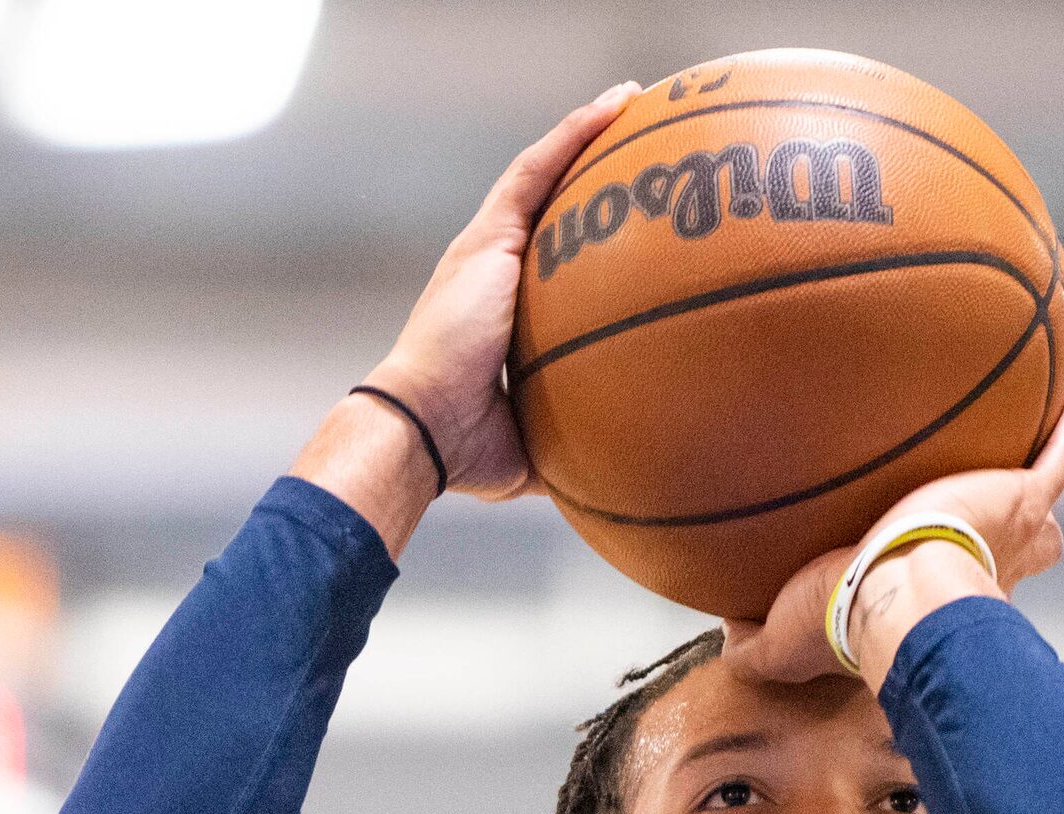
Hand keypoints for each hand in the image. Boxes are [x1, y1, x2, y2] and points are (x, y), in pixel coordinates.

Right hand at [364, 81, 639, 497]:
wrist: (423, 429)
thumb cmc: (468, 450)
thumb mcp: (537, 444)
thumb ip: (574, 439)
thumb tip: (620, 465)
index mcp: (498, 312)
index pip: (546, 257)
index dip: (581, 230)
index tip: (626, 216)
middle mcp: (488, 269)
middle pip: (546, 203)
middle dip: (588, 170)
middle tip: (641, 148)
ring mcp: (485, 249)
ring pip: (543, 173)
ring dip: (587, 133)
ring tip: (633, 99)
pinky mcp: (487, 238)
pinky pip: (538, 170)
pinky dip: (575, 134)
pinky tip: (617, 104)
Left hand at [724, 380, 1063, 685]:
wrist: (894, 594)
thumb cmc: (846, 624)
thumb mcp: (786, 644)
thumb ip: (753, 644)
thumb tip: (724, 639)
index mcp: (938, 606)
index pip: (945, 598)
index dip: (944, 591)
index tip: (934, 584)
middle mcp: (989, 573)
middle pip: (1018, 560)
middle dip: (1019, 548)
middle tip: (1004, 524)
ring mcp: (1011, 531)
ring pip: (1044, 513)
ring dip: (1044, 485)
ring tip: (1053, 447)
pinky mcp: (1022, 496)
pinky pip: (1062, 455)